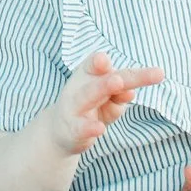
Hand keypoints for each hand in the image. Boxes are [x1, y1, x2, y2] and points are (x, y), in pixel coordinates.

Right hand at [40, 51, 162, 154]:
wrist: (59, 131)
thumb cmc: (90, 108)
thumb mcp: (107, 99)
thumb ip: (119, 94)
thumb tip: (130, 92)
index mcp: (87, 76)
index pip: (94, 65)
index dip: (99, 61)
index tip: (104, 59)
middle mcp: (79, 88)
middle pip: (99, 82)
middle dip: (109, 79)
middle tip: (120, 79)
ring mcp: (74, 109)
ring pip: (87, 97)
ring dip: (102, 89)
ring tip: (118, 84)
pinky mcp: (74, 130)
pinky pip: (82, 128)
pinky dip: (90, 128)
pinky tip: (100, 128)